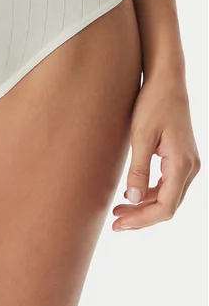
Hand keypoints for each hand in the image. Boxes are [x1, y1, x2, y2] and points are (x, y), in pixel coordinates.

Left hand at [113, 74, 200, 230]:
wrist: (167, 80)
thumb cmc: (153, 103)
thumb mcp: (141, 136)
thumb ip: (138, 169)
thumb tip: (132, 200)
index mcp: (182, 164)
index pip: (165, 206)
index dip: (142, 219)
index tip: (120, 224)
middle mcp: (190, 167)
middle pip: (168, 206)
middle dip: (142, 217)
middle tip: (115, 223)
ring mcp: (187, 162)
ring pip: (168, 196)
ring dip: (144, 207)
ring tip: (118, 212)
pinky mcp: (180, 157)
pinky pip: (167, 184)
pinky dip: (149, 193)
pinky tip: (131, 195)